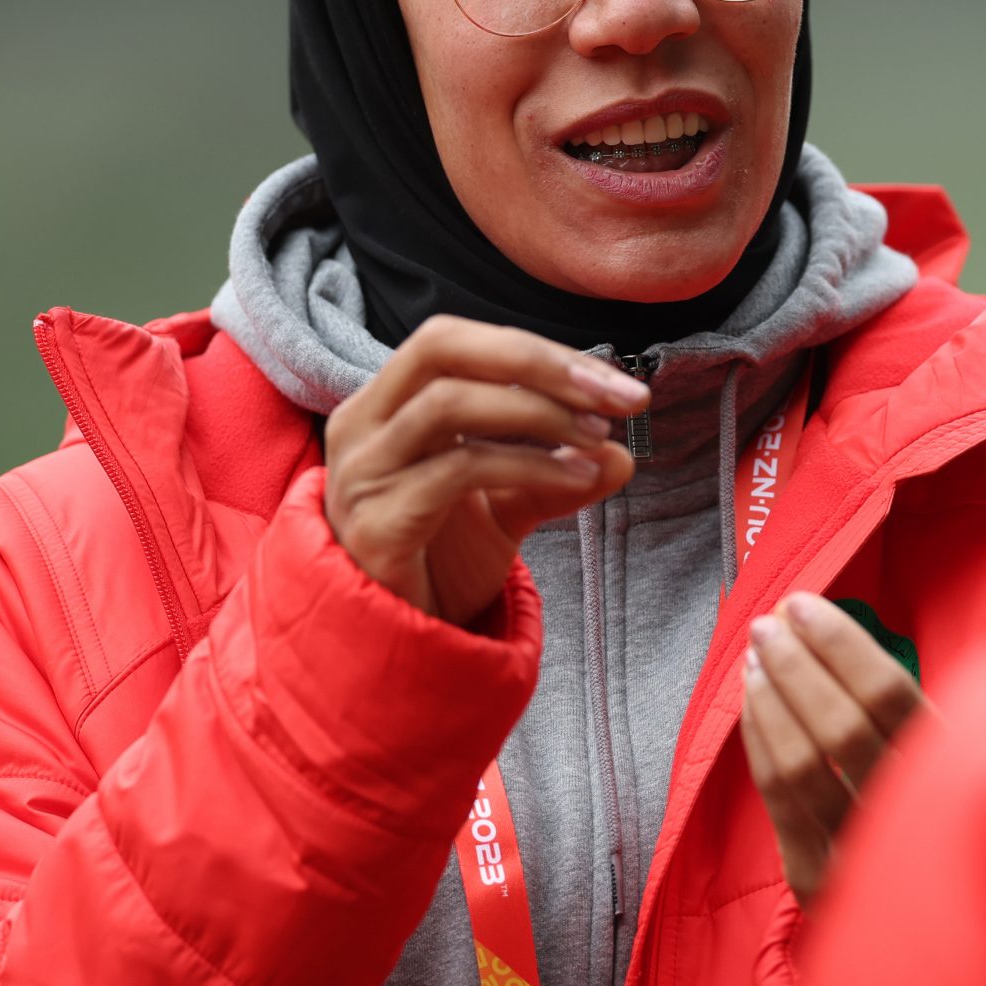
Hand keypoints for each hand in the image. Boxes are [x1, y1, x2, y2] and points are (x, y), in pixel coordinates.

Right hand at [325, 315, 646, 625]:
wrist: (394, 644)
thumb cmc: (437, 563)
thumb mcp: (507, 508)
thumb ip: (555, 475)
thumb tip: (625, 454)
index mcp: (388, 404)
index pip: (460, 341)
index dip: (539, 351)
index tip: (616, 382)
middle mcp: (362, 424)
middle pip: (442, 347)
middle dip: (538, 363)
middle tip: (615, 395)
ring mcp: (360, 471)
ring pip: (448, 403)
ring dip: (539, 413)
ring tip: (599, 437)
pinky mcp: (375, 521)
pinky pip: (458, 470)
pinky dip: (529, 465)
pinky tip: (578, 477)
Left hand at [739, 592, 930, 904]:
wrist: (932, 931)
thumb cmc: (938, 816)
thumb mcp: (950, 760)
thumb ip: (906, 710)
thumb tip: (829, 632)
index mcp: (955, 774)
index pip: (891, 696)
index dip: (839, 643)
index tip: (803, 605)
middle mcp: (912, 819)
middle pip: (841, 726)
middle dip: (795, 665)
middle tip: (768, 625)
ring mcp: (861, 858)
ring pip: (800, 763)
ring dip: (769, 698)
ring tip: (754, 657)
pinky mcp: (816, 881)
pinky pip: (776, 798)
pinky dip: (758, 740)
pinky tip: (751, 703)